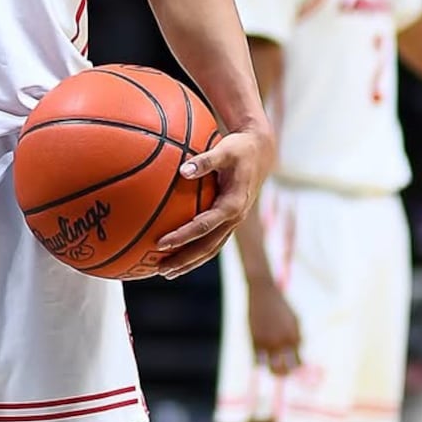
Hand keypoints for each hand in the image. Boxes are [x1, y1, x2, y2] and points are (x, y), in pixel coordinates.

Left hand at [155, 124, 273, 278]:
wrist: (261, 153)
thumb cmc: (239, 149)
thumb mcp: (225, 150)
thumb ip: (205, 160)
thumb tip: (183, 169)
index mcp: (233, 204)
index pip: (204, 226)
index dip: (182, 236)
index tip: (160, 242)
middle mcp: (235, 218)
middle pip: (207, 247)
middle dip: (184, 260)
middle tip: (160, 270)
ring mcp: (233, 222)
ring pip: (210, 249)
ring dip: (189, 263)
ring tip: (167, 273)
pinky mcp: (230, 221)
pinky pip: (212, 241)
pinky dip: (195, 251)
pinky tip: (177, 255)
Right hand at [247, 278, 301, 376]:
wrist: (264, 293)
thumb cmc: (281, 306)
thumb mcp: (295, 320)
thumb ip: (297, 337)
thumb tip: (298, 355)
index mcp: (295, 337)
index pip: (297, 363)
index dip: (295, 368)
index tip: (292, 368)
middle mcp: (282, 342)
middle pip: (285, 369)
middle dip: (284, 374)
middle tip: (282, 374)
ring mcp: (267, 342)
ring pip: (270, 368)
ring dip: (271, 371)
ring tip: (272, 369)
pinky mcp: (254, 340)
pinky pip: (257, 361)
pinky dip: (259, 363)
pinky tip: (260, 361)